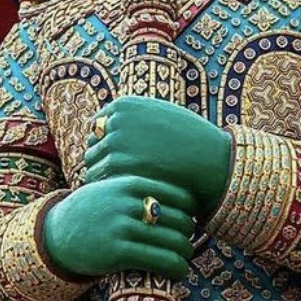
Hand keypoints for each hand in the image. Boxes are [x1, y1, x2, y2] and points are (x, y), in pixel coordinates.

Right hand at [41, 176, 195, 280]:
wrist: (57, 233)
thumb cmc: (93, 210)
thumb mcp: (113, 187)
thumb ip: (141, 188)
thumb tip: (182, 194)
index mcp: (130, 183)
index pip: (180, 195)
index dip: (192, 210)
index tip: (190, 220)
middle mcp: (127, 202)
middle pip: (181, 218)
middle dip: (190, 233)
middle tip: (189, 241)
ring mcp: (122, 227)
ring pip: (175, 241)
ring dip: (187, 253)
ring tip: (185, 258)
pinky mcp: (118, 252)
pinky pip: (162, 260)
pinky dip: (178, 268)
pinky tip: (179, 272)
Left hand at [83, 96, 231, 221]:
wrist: (209, 160)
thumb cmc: (187, 141)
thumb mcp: (158, 116)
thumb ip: (133, 120)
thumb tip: (105, 129)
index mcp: (123, 106)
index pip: (98, 126)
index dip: (107, 145)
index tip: (120, 160)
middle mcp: (114, 120)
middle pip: (92, 145)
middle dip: (102, 161)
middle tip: (120, 179)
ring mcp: (114, 142)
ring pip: (93, 164)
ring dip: (104, 176)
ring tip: (123, 187)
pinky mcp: (117, 166)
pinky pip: (98, 179)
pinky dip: (106, 188)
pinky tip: (124, 194)